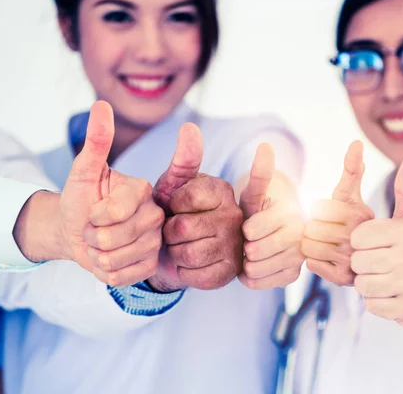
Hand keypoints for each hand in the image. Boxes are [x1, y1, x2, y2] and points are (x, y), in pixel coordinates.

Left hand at [60, 101, 163, 286]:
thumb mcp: (83, 172)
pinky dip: (105, 272)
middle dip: (91, 236)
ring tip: (101, 243)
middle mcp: (156, 215)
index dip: (93, 216)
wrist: (77, 232)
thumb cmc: (81, 200)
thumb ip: (96, 141)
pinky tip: (110, 259)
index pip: (114, 212)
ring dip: (96, 255)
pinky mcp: (150, 266)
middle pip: (114, 238)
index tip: (93, 210)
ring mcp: (155, 242)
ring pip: (115, 259)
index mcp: (143, 191)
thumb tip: (101, 105)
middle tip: (95, 228)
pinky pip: (121, 277)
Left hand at [150, 124, 243, 291]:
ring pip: (187, 253)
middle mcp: (235, 216)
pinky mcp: (230, 272)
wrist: (176, 250)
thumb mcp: (174, 185)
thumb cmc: (174, 213)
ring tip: (181, 246)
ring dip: (174, 252)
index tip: (176, 206)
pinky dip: (183, 272)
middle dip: (168, 232)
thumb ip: (183, 159)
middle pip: (181, 228)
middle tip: (174, 231)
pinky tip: (189, 263)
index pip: (184, 198)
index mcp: (222, 190)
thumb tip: (190, 127)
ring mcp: (235, 245)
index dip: (170, 206)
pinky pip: (194, 275)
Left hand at [238, 144, 303, 289]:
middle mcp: (299, 237)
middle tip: (245, 242)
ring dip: (245, 262)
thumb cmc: (257, 210)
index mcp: (290, 214)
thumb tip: (266, 145)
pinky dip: (249, 276)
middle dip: (244, 246)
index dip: (244, 229)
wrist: (270, 232)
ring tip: (247, 252)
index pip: (253, 229)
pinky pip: (257, 282)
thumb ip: (259, 174)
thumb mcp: (254, 192)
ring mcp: (298, 258)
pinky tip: (251, 264)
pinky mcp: (291, 276)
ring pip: (255, 268)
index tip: (245, 226)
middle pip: (255, 251)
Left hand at [301, 141, 373, 285]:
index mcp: (367, 217)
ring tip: (339, 251)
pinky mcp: (349, 286)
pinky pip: (315, 269)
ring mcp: (356, 266)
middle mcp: (362, 242)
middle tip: (337, 236)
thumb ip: (367, 177)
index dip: (323, 211)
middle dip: (319, 231)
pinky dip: (322, 268)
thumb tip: (355, 142)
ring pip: (310, 251)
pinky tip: (341, 267)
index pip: (320, 208)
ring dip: (319, 250)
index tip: (340, 217)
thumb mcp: (381, 197)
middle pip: (312, 230)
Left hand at [351, 155, 402, 326]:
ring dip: (369, 284)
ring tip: (385, 278)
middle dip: (364, 264)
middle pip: (358, 263)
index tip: (376, 244)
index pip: (358, 237)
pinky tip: (393, 294)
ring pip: (363, 286)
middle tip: (380, 263)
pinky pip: (373, 306)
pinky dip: (378, 302)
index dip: (362, 242)